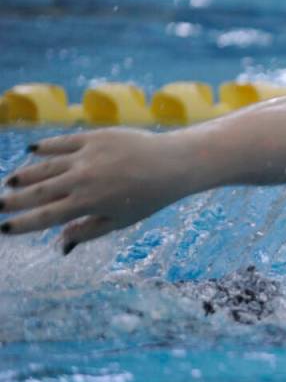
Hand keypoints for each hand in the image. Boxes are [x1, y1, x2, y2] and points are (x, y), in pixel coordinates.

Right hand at [0, 128, 187, 253]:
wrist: (173, 163)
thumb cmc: (149, 197)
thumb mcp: (121, 220)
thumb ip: (88, 230)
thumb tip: (60, 243)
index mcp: (89, 203)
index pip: (46, 216)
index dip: (22, 223)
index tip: (4, 228)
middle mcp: (83, 179)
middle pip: (39, 191)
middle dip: (15, 199)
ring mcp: (86, 156)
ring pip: (46, 166)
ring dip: (25, 174)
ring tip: (9, 182)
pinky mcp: (93, 137)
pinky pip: (62, 143)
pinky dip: (45, 147)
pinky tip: (31, 151)